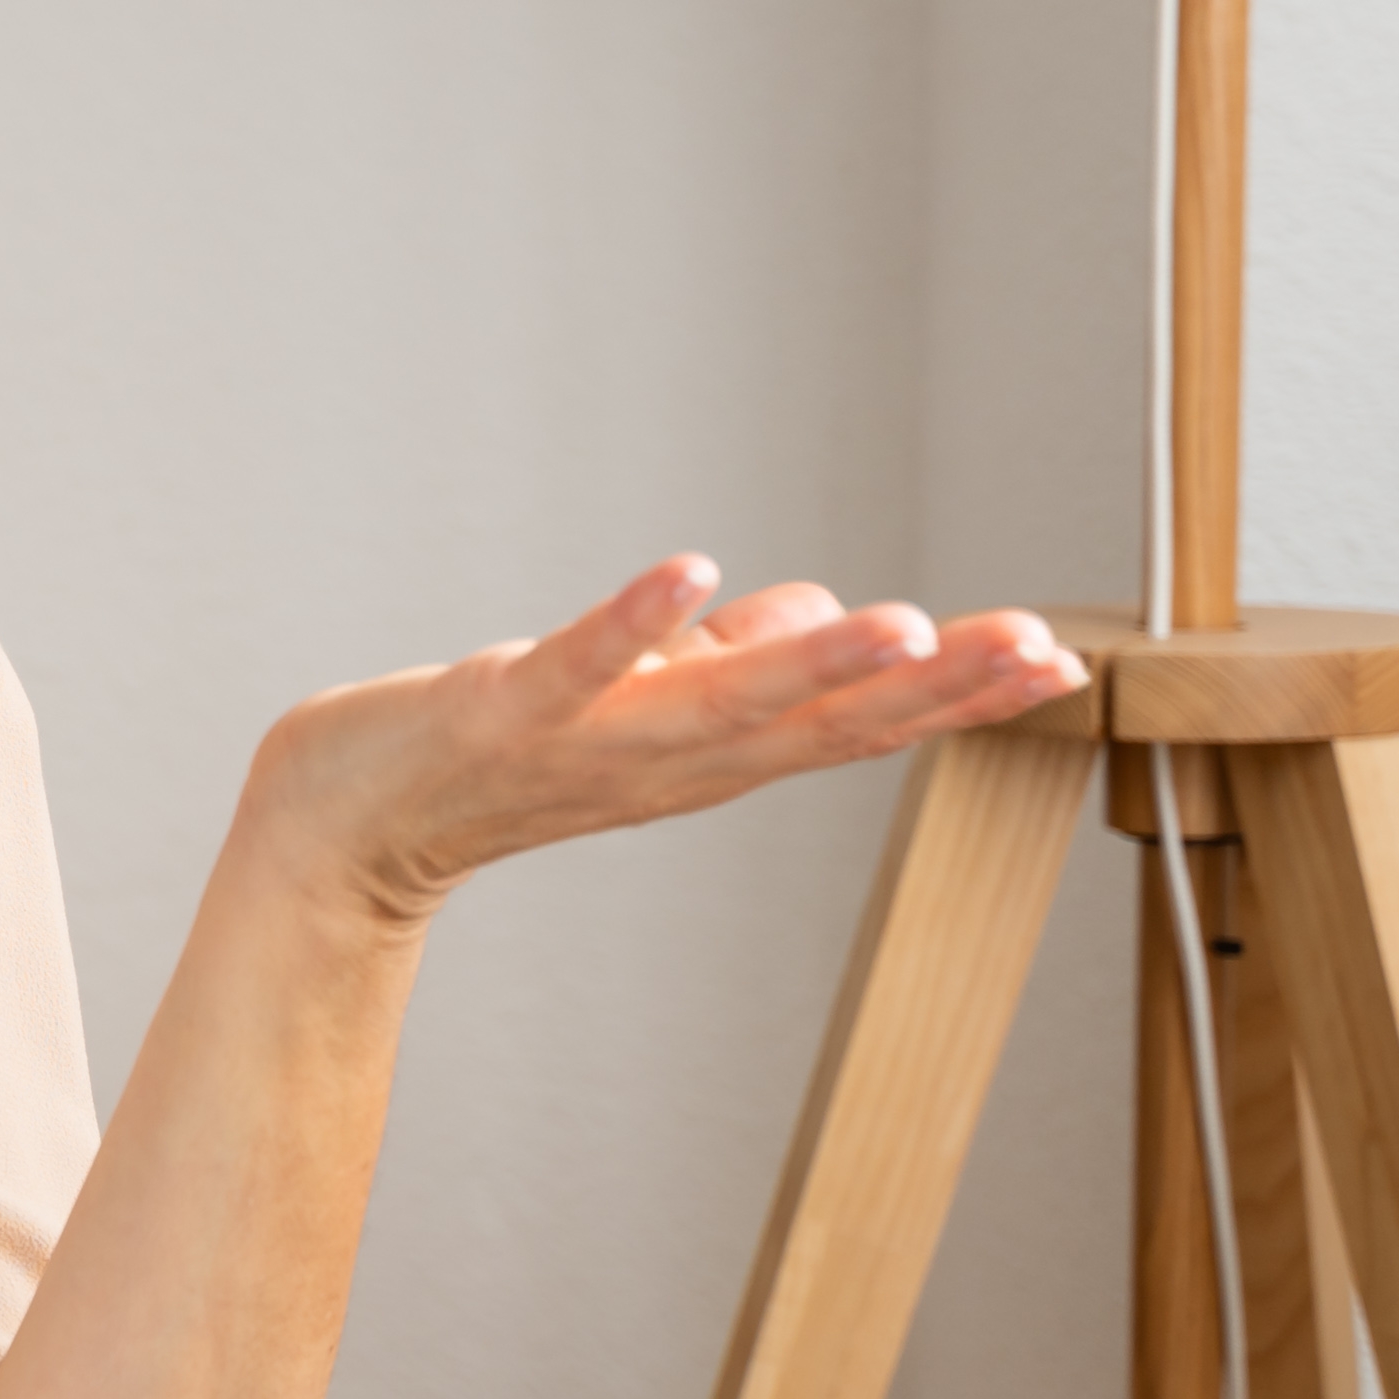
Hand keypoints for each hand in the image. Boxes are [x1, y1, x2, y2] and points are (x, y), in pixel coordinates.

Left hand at [253, 558, 1087, 928]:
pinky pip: (575, 666)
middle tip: (1035, 650)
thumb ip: (724, 660)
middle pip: (815, 725)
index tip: (1058, 662)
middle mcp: (664, 764)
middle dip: (927, 687)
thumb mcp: (633, 706)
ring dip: (811, 663)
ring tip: (906, 622)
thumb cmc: (488, 758)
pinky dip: (632, 625)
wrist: (339, 830)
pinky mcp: (499, 712)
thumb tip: (822, 610)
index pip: (852, 726)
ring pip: (718, 707)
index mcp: (706, 758)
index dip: (953, 697)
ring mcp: (583, 744)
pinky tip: (692, 569)